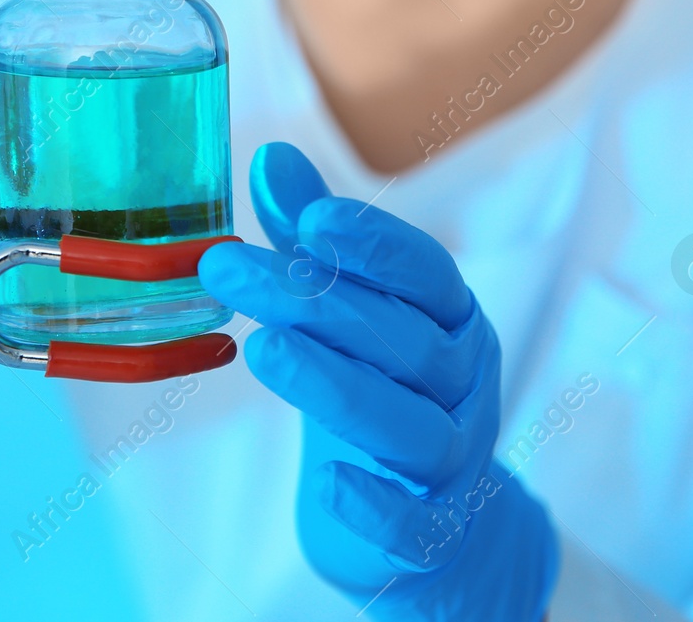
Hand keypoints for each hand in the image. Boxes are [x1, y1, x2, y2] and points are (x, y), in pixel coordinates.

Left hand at [199, 142, 557, 619]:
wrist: (429, 529)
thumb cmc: (379, 394)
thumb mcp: (347, 316)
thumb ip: (313, 243)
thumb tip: (273, 157)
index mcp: (450, 323)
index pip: (428, 275)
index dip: (375, 245)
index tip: (310, 222)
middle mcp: (463, 387)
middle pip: (403, 342)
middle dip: (315, 302)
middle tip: (229, 269)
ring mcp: (452, 462)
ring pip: (409, 424)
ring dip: (336, 384)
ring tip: (263, 349)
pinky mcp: (427, 535)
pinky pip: (411, 522)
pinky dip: (374, 502)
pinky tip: (329, 482)